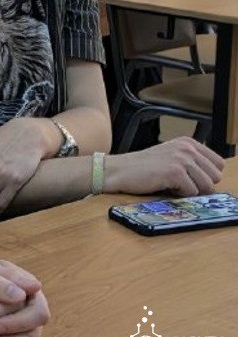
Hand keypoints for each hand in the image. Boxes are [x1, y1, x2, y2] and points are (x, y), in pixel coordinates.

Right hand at [0, 259, 34, 336]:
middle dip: (21, 306)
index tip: (9, 280)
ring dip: (19, 323)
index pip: (19, 304)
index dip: (21, 290)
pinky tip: (1, 319)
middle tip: (8, 290)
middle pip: (21, 324)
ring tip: (3, 304)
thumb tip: (30, 290)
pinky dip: (10, 336)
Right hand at [106, 137, 223, 195]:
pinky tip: (164, 186)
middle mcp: (187, 148)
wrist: (118, 170)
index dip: (206, 176)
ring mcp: (181, 159)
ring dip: (189, 190)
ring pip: (206, 186)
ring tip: (171, 183)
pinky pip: (192, 192)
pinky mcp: (175, 172)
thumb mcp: (171, 156)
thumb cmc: (143, 167)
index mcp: (188, 142)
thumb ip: (192, 162)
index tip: (190, 178)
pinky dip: (179, 194)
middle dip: (199, 184)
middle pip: (215, 177)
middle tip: (178, 181)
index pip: (218, 164)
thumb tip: (214, 179)